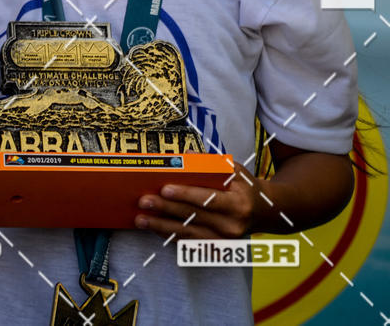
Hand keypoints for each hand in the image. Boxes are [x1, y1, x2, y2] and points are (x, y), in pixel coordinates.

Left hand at [135, 161, 267, 238]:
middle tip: (144, 201)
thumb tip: (185, 154)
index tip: (164, 189)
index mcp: (238, 203)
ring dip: (161, 226)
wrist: (263, 213)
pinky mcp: (216, 249)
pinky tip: (154, 228)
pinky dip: (169, 235)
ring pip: (187, 234)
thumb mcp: (235, 170)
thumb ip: (211, 163)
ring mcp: (224, 241)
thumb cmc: (244, 186)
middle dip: (166, 209)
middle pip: (193, 217)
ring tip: (140, 219)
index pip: (208, 199)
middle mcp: (232, 226)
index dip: (185, 195)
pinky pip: (189, 243)